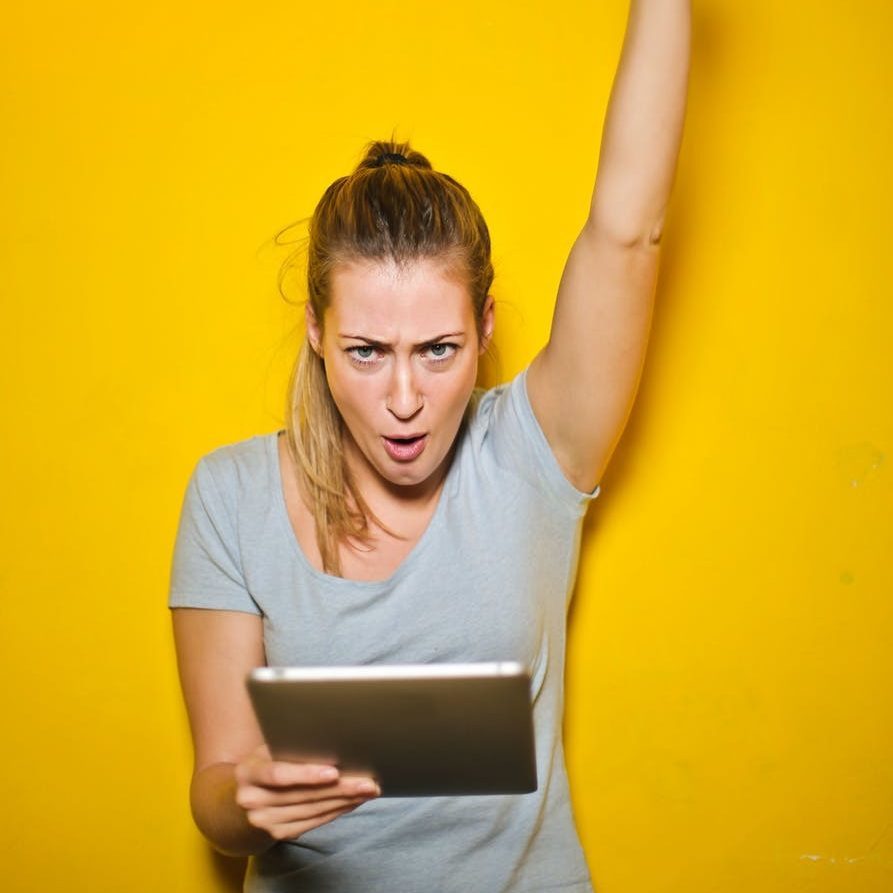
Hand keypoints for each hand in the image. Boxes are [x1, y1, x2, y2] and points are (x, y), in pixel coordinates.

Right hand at [234, 744, 379, 840]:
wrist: (245, 796)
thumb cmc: (267, 761)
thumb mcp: (270, 748)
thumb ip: (292, 745)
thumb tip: (334, 736)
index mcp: (248, 772)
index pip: (278, 774)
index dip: (306, 774)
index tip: (334, 772)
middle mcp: (252, 800)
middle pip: (302, 796)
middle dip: (340, 789)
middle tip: (368, 781)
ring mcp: (264, 821)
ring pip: (312, 811)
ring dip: (344, 802)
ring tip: (368, 791)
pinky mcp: (278, 834)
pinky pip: (313, 823)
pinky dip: (336, 812)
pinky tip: (353, 802)